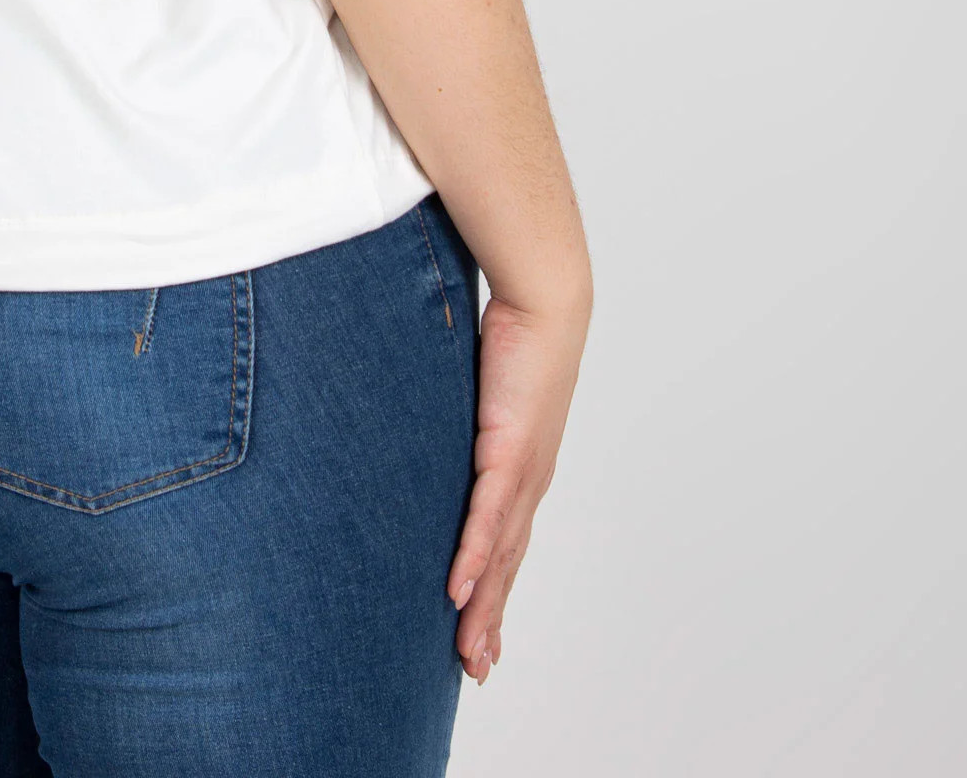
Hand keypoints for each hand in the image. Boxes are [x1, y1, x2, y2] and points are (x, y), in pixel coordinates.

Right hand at [446, 289, 588, 685]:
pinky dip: (475, 555)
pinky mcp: (509, 449)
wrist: (547, 301)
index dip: (494, 593)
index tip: (482, 635)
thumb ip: (458, 414)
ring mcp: (522, 469)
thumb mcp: (478, 386)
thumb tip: (422, 414)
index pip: (507, 544)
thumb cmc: (517, 334)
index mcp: (523, 468)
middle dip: (490, 620)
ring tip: (469, 652)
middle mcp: (529, 479)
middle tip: (475, 669)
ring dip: (484, 607)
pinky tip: (460, 590)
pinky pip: (488, 514)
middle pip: (507, 565)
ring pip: (500, 554)